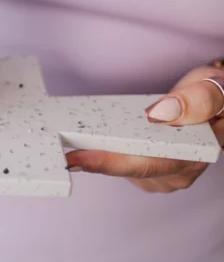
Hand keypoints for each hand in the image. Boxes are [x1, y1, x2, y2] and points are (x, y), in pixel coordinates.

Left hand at [65, 65, 223, 192]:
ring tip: (66, 141)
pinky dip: (101, 153)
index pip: (142, 163)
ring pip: (119, 169)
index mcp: (191, 155)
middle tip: (57, 151)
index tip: (75, 157)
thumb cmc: (216, 95)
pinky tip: (83, 142)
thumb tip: (159, 113)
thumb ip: (195, 101)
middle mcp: (176, 172)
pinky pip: (119, 164)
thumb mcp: (212, 89)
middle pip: (125, 170)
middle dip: (90, 160)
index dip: (107, 162)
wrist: (218, 101)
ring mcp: (162, 174)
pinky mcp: (149, 170)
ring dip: (94, 157)